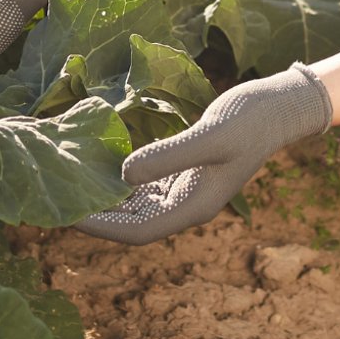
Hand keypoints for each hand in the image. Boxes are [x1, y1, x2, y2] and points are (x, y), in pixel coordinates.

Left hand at [76, 65, 332, 244]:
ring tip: (74, 186)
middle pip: (133, 224)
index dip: (102, 228)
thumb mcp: (209, 136)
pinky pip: (148, 186)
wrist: (279, 106)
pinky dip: (123, 181)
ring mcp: (187, 189)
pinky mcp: (187, 170)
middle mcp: (188, 205)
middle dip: (98, 216)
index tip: (68, 215)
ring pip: (138, 206)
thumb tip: (123, 175)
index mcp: (195, 206)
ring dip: (109, 200)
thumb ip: (168, 156)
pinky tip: (103, 167)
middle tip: (59, 201)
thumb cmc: (249, 119)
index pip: (138, 231)